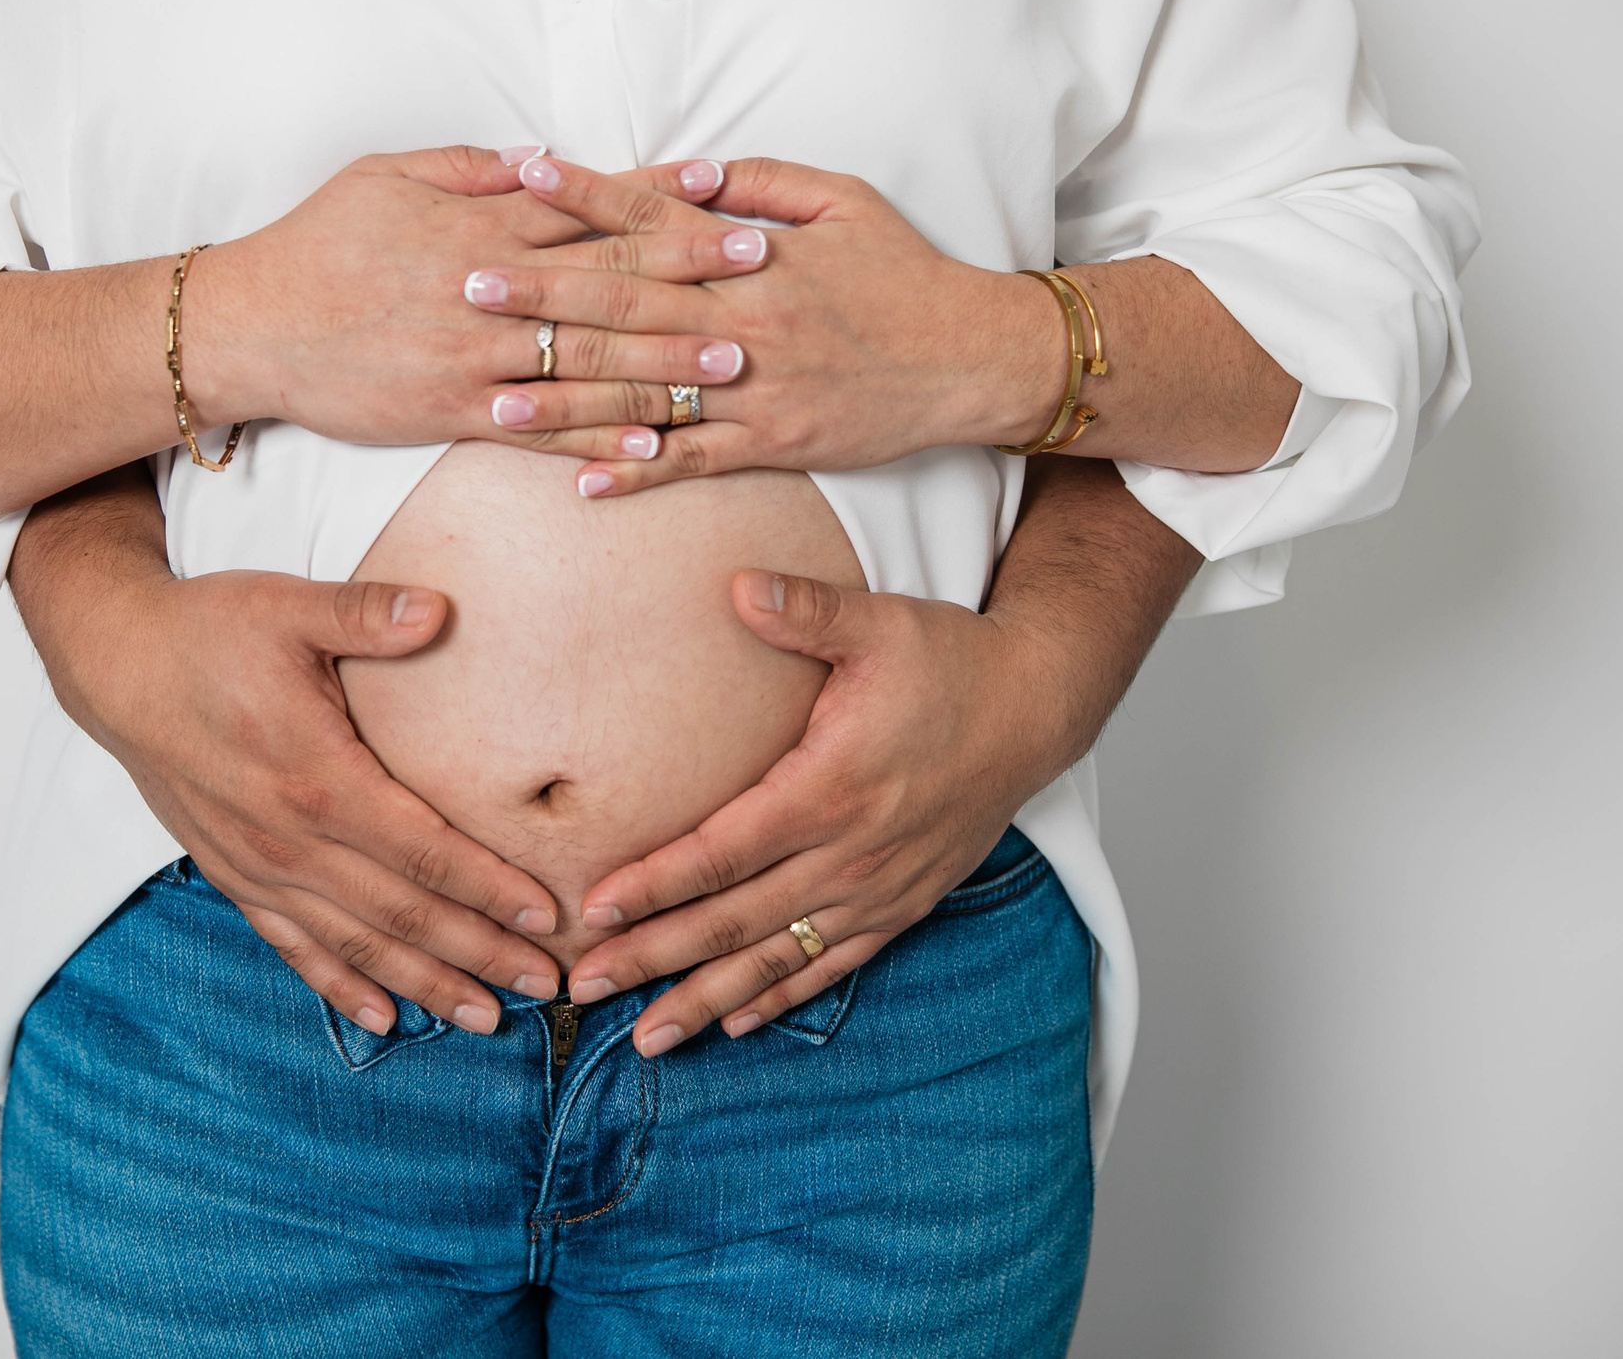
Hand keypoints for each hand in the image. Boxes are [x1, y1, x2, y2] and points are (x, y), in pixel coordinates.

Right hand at [22, 476, 572, 1033]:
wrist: (118, 665)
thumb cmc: (210, 631)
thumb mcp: (289, 607)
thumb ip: (366, 614)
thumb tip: (439, 607)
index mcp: (317, 778)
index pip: (423, 851)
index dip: (488, 888)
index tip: (545, 915)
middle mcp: (288, 839)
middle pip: (401, 915)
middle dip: (479, 953)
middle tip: (546, 985)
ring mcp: (258, 867)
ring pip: (355, 946)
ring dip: (425, 984)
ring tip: (486, 1018)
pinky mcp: (235, 876)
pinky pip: (294, 947)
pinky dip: (341, 987)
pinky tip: (384, 1019)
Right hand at [196, 147, 765, 452]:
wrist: (251, 326)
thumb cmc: (318, 243)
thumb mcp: (388, 175)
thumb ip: (471, 168)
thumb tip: (543, 158)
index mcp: (478, 224)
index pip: (586, 206)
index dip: (658, 198)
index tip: (721, 187)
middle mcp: (487, 290)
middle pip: (606, 281)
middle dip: (692, 273)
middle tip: (763, 269)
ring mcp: (475, 358)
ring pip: (586, 361)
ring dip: (666, 363)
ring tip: (736, 361)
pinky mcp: (454, 413)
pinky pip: (542, 431)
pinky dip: (599, 438)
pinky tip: (655, 444)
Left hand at [455, 156, 1061, 494]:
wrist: (973, 360)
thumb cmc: (906, 273)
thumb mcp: (844, 200)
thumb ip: (760, 181)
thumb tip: (685, 167)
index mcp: (757, 257)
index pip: (656, 218)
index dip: (588, 196)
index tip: (523, 175)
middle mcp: (748, 322)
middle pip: (628, 306)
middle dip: (543, 297)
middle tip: (466, 286)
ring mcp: (757, 389)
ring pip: (647, 394)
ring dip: (566, 399)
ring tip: (493, 397)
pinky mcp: (773, 443)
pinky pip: (693, 462)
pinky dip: (636, 472)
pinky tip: (577, 482)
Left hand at [561, 567, 1102, 1055]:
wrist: (1036, 707)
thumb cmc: (950, 662)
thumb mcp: (878, 624)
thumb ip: (804, 609)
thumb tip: (736, 584)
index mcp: (830, 789)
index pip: (722, 851)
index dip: (655, 884)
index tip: (594, 909)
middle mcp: (852, 854)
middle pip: (735, 919)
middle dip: (656, 957)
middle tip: (586, 985)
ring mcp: (879, 888)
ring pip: (778, 958)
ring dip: (707, 999)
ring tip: (645, 1037)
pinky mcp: (904, 904)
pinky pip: (832, 964)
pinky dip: (781, 996)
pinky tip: (735, 1023)